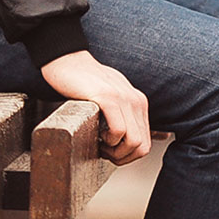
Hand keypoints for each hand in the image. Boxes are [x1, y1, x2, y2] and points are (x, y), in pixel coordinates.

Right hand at [41, 50, 153, 164]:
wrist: (67, 60)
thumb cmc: (85, 83)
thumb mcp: (114, 98)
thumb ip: (128, 115)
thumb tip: (152, 137)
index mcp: (139, 104)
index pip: (146, 143)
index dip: (129, 156)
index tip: (111, 153)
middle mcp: (136, 101)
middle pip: (142, 147)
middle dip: (123, 158)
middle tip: (105, 153)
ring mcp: (124, 99)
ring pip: (134, 142)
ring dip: (116, 152)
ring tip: (100, 144)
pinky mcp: (108, 98)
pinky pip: (119, 131)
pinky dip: (109, 141)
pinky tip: (97, 134)